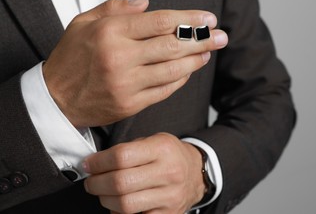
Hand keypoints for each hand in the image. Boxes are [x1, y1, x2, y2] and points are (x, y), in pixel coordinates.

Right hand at [43, 0, 227, 126]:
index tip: (208, 18)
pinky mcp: (130, 104)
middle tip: (221, 36)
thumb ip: (115, 9)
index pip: (161, 22)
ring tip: (208, 52)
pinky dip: (180, 80)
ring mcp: (127, 84)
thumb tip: (147, 4)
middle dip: (202, 39)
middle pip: (172, 46)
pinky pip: (164, 90)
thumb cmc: (70, 59)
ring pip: (173, 70)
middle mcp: (120, 58)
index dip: (189, 19)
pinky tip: (188, 70)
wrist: (55, 99)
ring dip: (195, 60)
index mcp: (111, 33)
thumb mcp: (83, 23)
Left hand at [83, 133, 205, 213]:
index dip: (98, 162)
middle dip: (96, 183)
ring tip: (103, 192)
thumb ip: (127, 149)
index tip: (89, 164)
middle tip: (91, 181)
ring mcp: (169, 196)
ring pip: (125, 205)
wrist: (195, 173)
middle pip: (120, 183)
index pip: (121, 156)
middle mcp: (168, 172)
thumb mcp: (153, 140)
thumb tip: (95, 164)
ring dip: (105, 200)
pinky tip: (118, 204)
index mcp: (162, 149)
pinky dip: (119, 213)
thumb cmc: (169, 155)